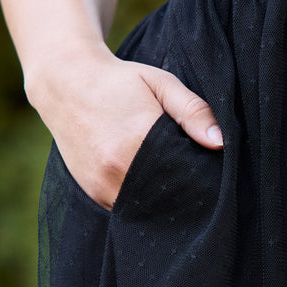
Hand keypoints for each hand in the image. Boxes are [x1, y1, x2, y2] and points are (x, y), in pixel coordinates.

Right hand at [27, 43, 222, 209]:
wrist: (65, 83)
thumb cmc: (119, 81)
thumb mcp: (161, 84)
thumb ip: (193, 111)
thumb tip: (221, 142)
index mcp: (139, 138)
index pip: (187, 173)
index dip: (203, 172)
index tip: (210, 164)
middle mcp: (117, 168)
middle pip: (169, 193)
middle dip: (185, 185)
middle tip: (194, 170)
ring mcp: (103, 185)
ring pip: (149, 204)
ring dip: (164, 195)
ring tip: (170, 172)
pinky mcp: (94, 193)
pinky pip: (129, 206)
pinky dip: (143, 197)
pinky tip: (149, 177)